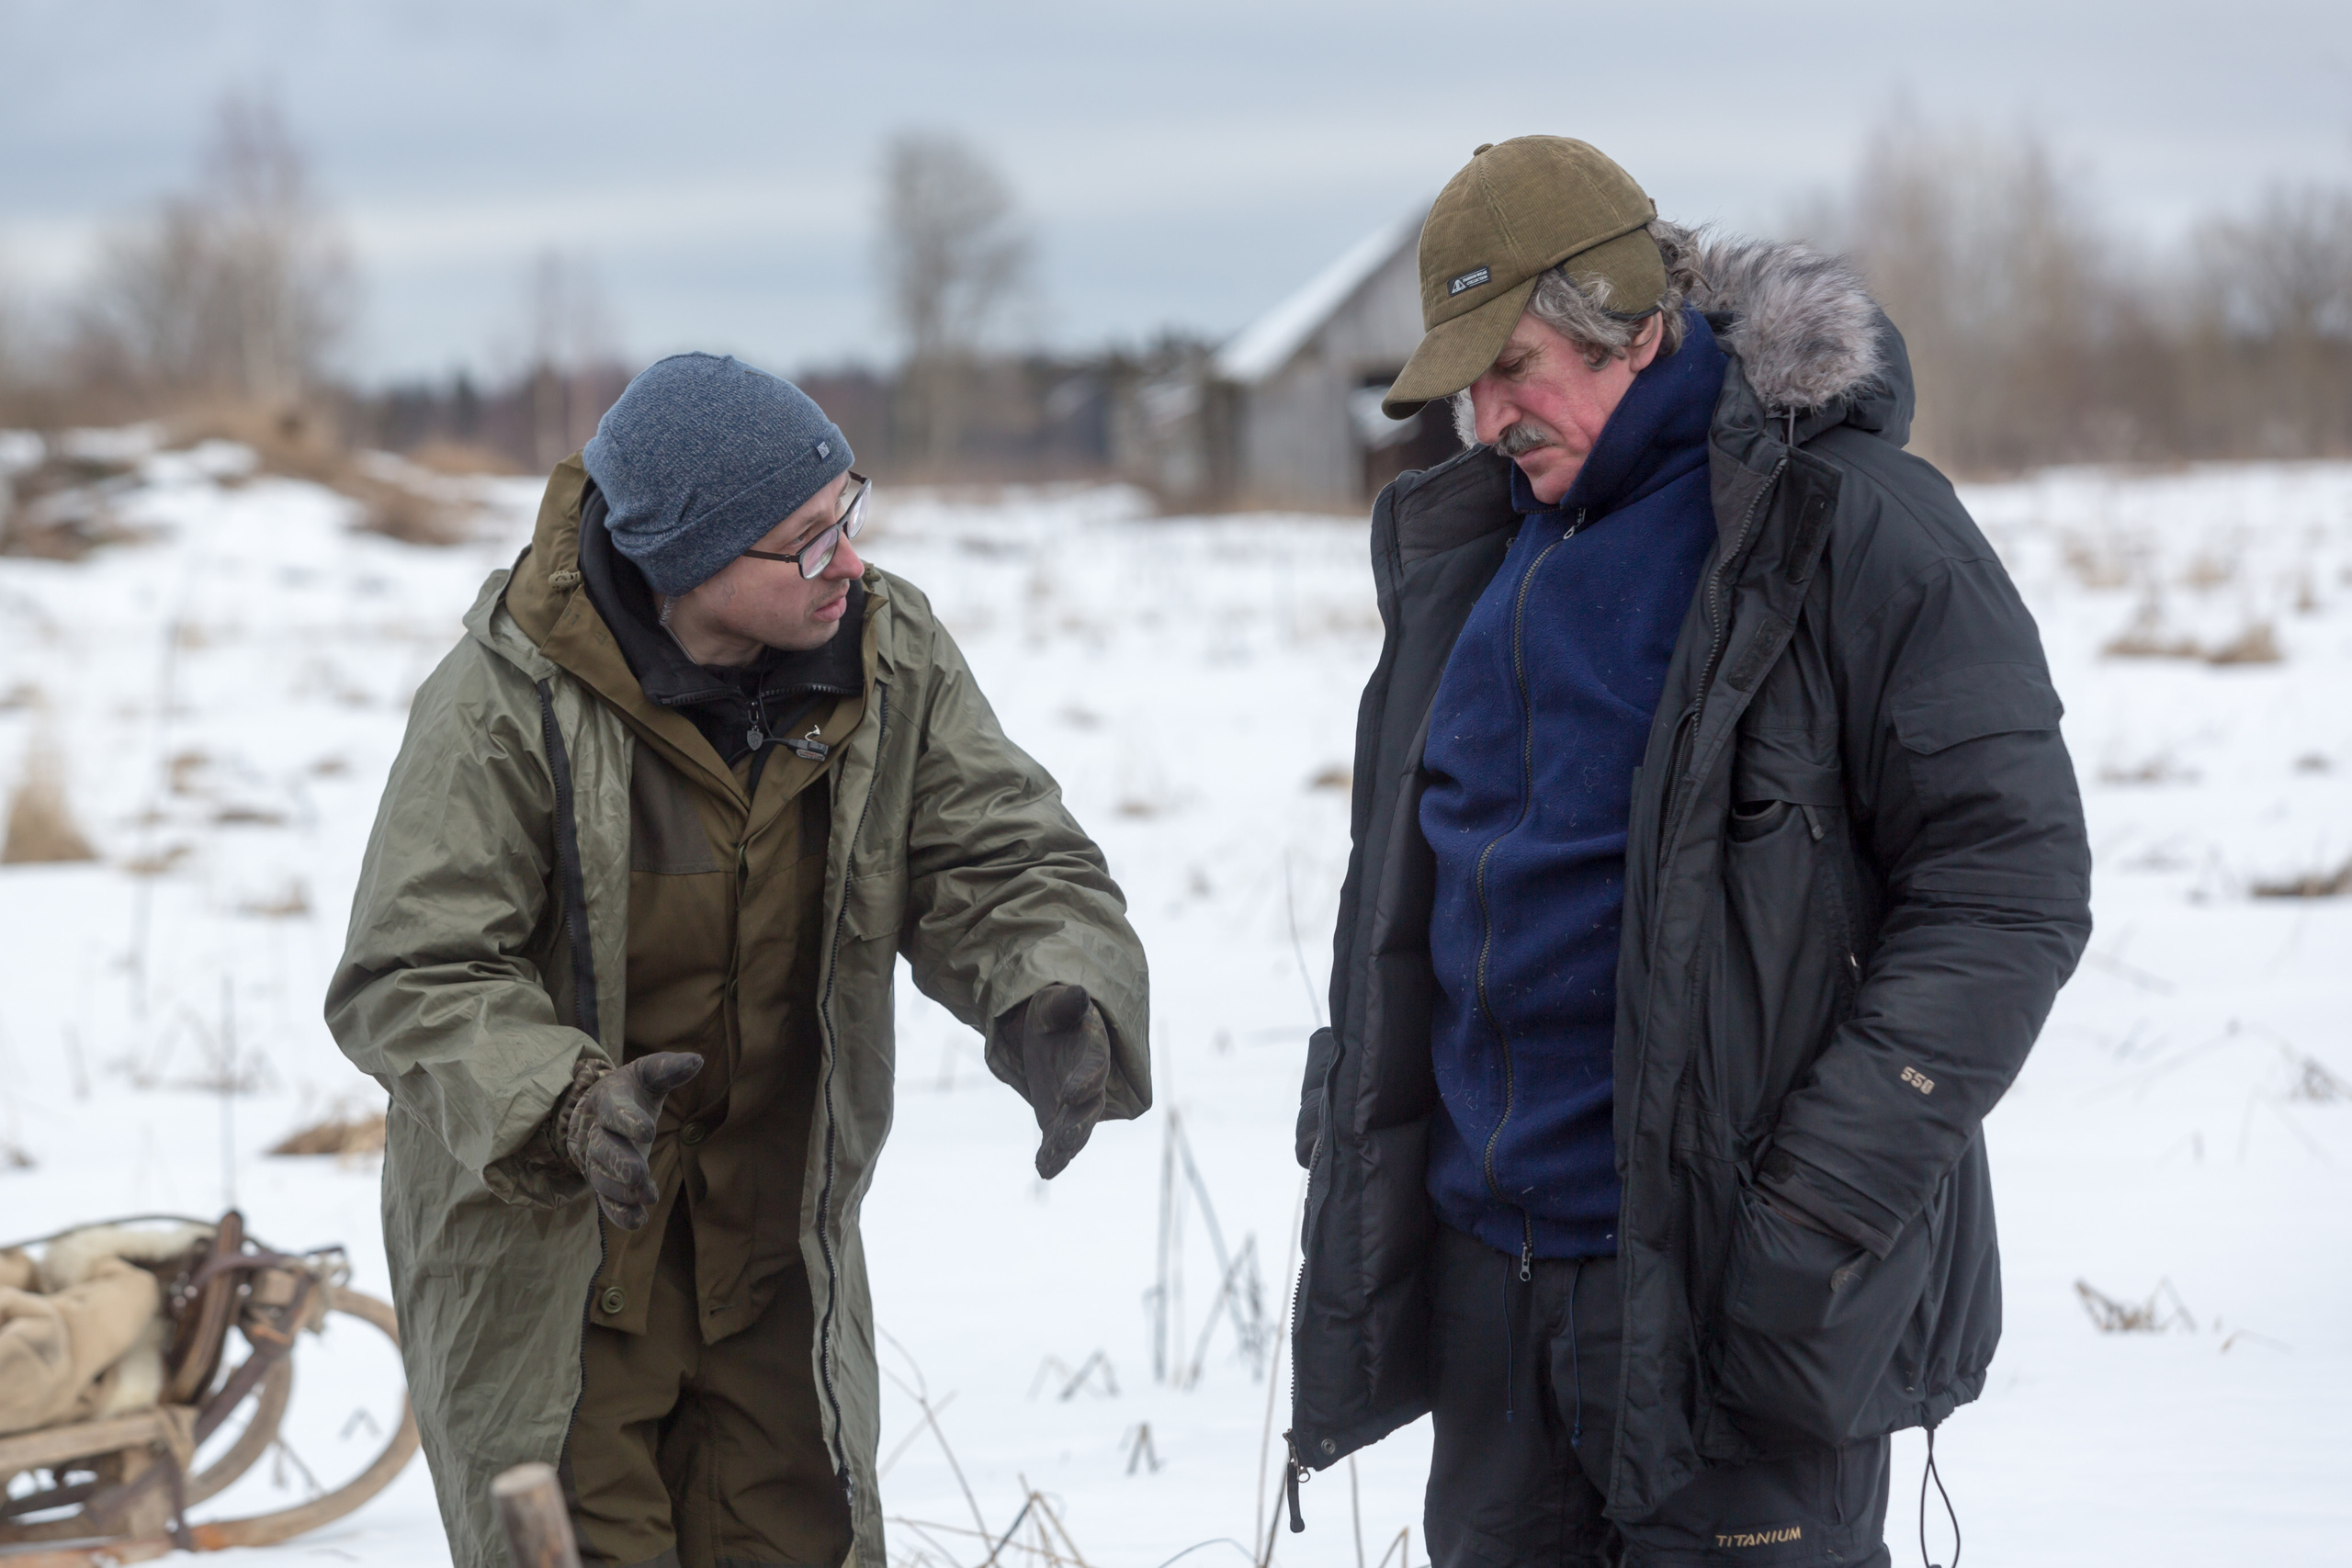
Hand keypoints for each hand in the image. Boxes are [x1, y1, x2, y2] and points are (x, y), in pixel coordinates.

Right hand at [559, 1052, 703, 1229]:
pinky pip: (605, 1199)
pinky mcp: (605, 1180)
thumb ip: (668, 1068)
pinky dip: (618, 1212)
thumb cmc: (631, 1089)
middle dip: (619, 1164)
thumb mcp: (647, 1073)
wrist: (600, 1110)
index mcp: (609, 1100)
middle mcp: (598, 1131)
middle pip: (602, 1149)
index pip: (613, 1110)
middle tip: (638, 1175)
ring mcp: (598, 1159)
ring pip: (600, 1178)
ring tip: (645, 1197)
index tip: (649, 1131)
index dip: (628, 1121)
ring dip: (620, 1191)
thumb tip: (696, 1061)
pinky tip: (637, 1220)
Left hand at [1016, 983, 1110, 1179]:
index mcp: (1094, 1050)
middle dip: (1078, 1124)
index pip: (1095, 1067)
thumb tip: (1078, 994)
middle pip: (1090, 1107)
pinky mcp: (1057, 1119)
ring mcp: (1075, 1105)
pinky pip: (1056, 1141)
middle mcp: (1089, 1083)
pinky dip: (1051, 1157)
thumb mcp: (1056, 1004)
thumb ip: (1067, 1003)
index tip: (1071, 1093)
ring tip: (1051, 1160)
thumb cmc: (1055, 1013)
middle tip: (1064, 1138)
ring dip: (1065, 1145)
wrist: (1050, 1034)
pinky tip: (1044, 1170)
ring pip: (1075, 1129)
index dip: (1087, 1080)